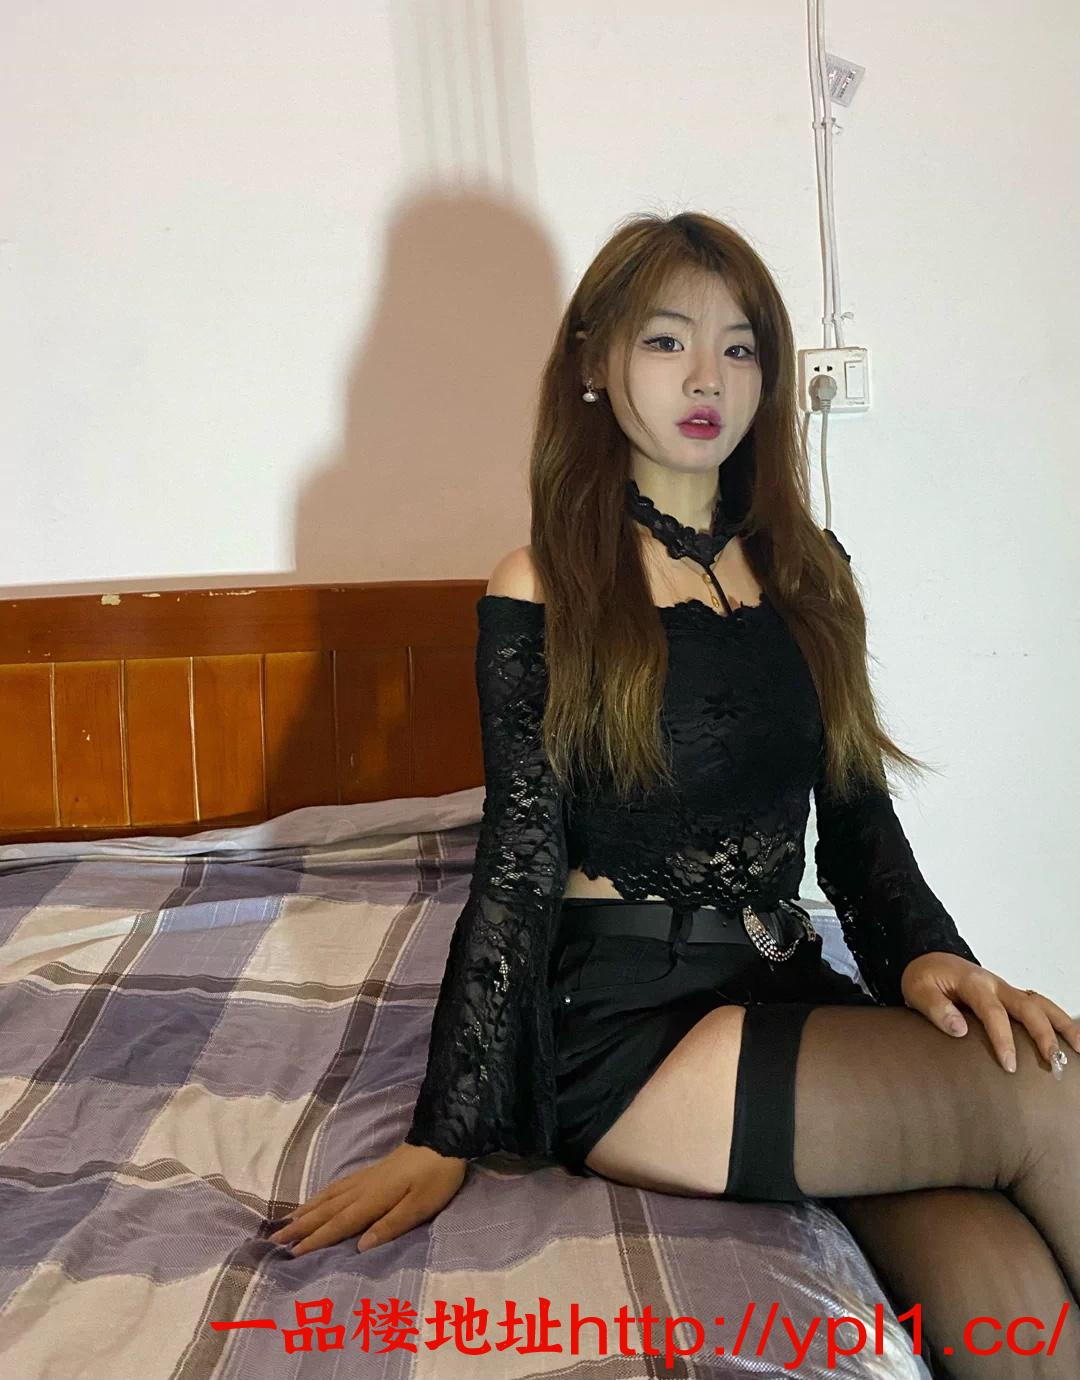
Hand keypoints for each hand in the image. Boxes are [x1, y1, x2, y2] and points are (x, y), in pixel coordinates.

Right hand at [266, 1142, 467, 1256]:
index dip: (316, 1239)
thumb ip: (391, 1226)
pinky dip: (321, 1195)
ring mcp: (365, 1177)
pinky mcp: (371, 1172)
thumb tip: (360, 1248)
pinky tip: (317, 1199)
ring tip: (286, 1222)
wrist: (444, 1139)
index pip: (339, 1223)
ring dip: (307, 1210)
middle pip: (326, 1209)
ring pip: (329, 1196)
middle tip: (273, 1240)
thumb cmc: (436, 1177)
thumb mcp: (421, 1205)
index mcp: (373, 1199)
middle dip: (300, 1226)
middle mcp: (363, 1187)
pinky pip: (337, 1186)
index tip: (292, 1253)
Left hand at [900, 952, 1079, 1076]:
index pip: (993, 1012)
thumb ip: (936, 1008)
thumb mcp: (918, 990)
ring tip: (1077, 1049)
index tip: (1009, 1065)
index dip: (1003, 1039)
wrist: (929, 959)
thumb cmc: (924, 977)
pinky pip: (1039, 1006)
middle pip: (1028, 1006)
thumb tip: (958, 1029)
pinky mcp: (1010, 997)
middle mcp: (996, 984)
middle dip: (1044, 1034)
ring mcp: (1006, 990)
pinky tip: (1070, 1039)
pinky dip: (1057, 1020)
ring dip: (1061, 1025)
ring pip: (1042, 1003)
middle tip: (1053, 1061)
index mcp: (973, 982)